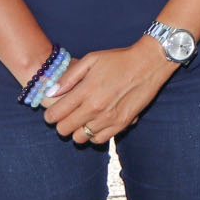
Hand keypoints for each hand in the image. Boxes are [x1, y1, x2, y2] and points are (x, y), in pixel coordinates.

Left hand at [41, 38, 174, 142]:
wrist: (149, 63)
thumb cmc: (119, 59)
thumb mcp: (91, 59)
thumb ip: (69, 77)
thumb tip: (51, 93)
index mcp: (85, 91)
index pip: (55, 115)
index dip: (50, 115)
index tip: (54, 111)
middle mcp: (95, 108)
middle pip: (64, 130)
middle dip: (61, 123)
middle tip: (67, 115)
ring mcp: (109, 118)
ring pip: (80, 138)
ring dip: (77, 130)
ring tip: (83, 119)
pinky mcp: (122, 124)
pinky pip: (98, 140)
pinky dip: (93, 135)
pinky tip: (96, 122)